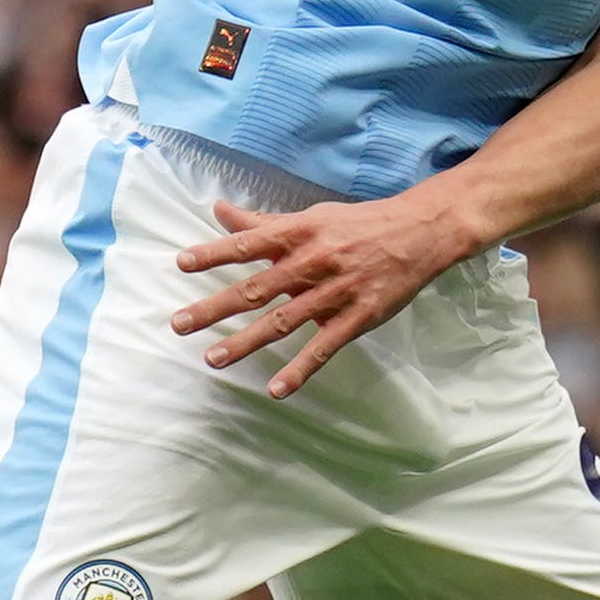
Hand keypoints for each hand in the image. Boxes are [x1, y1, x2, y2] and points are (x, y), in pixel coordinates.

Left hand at [169, 191, 484, 399]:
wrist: (419, 233)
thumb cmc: (358, 224)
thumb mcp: (310, 216)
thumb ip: (262, 222)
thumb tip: (218, 210)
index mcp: (299, 234)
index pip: (249, 243)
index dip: (214, 252)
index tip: (181, 263)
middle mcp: (312, 263)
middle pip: (256, 288)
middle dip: (215, 307)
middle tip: (179, 324)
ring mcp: (334, 293)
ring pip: (283, 321)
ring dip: (246, 342)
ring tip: (213, 359)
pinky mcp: (357, 317)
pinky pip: (323, 347)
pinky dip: (300, 370)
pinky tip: (277, 390)